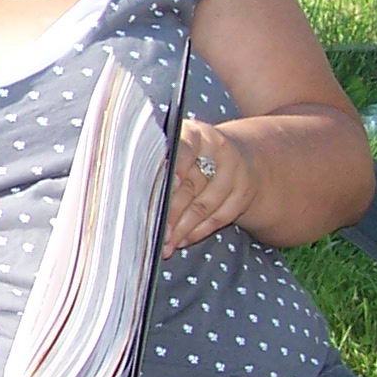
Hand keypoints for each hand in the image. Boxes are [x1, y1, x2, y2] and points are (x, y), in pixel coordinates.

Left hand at [166, 117, 255, 252]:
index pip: (184, 150)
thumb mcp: (174, 146)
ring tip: (165, 243)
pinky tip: (182, 240)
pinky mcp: (244, 193)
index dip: (174, 170)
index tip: (163, 188)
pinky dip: (198, 232)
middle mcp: (219, 150)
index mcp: (196, 133)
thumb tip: (132, 186)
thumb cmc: (187, 153)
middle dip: (171, 212)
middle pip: (192, 185)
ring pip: (205, 206)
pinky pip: (220, 218)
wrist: (230, 155)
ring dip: (183, 229)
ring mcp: (235, 172)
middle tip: (155, 230)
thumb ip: (158, 160)